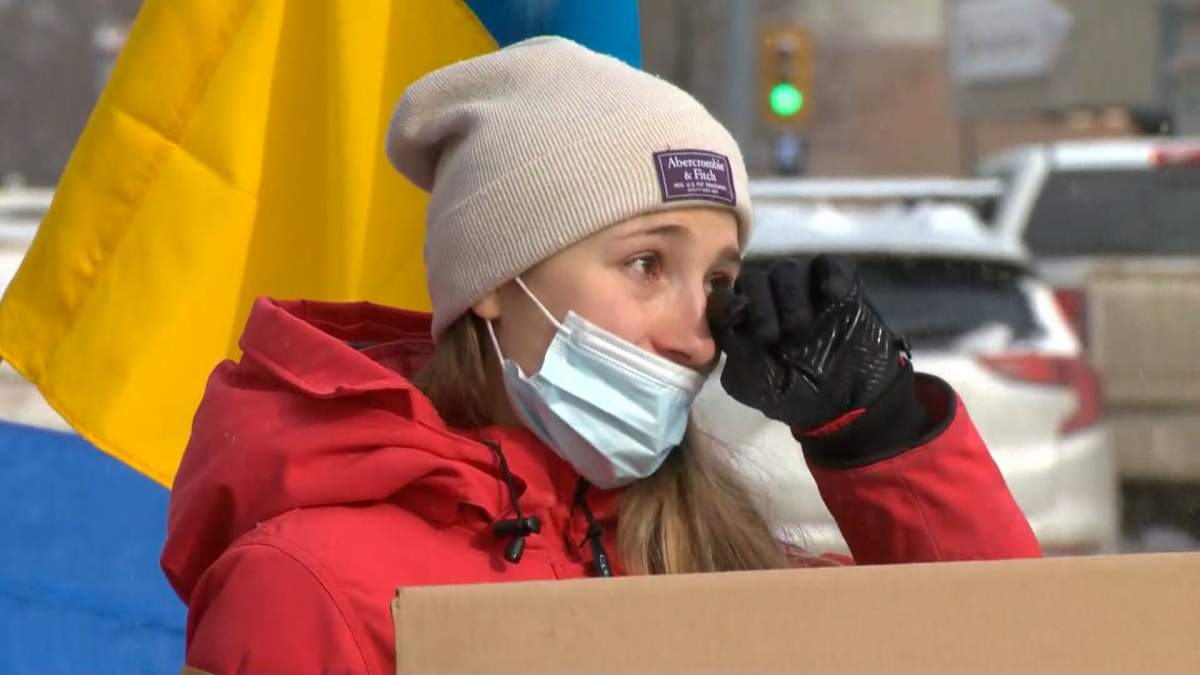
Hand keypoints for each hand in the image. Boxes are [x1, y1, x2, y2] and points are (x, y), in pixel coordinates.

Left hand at [707, 255, 909, 433]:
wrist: (854, 400)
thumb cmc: (802, 396)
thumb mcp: (764, 388)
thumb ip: (741, 357)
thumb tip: (727, 327)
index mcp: (747, 323)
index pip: (726, 298)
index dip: (726, 303)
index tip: (736, 317)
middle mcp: (772, 300)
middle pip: (754, 278)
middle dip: (759, 305)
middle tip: (771, 337)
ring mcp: (805, 290)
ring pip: (787, 269)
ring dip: (790, 295)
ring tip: (801, 328)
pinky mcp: (838, 286)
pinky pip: (829, 264)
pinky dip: (829, 276)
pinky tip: (832, 296)